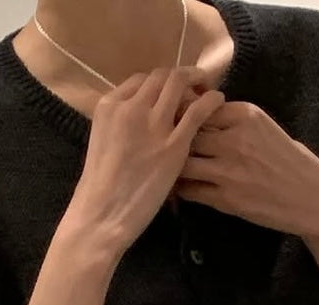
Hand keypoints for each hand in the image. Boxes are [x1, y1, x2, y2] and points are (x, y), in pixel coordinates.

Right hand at [68, 67, 224, 252]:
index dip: (158, 84)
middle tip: (193, 84)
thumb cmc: (100, 190)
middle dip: (179, 77)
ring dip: (195, 81)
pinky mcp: (174, 145)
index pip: (140, 81)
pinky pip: (198, 111)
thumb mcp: (103, 144)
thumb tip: (137, 124)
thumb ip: (121, 127)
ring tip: (206, 88)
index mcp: (109, 106)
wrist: (102, 215)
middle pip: (161, 77)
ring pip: (179, 84)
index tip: (169, 93)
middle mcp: (131, 107)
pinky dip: (210, 101)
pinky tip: (218, 101)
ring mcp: (153, 124)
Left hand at [175, 102, 318, 239]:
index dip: (184, 116)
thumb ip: (233, 121)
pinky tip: (179, 190)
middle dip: (172, 139)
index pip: (200, 107)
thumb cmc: (291, 162)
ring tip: (166, 169)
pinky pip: (191, 190)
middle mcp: (235, 138)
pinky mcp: (228, 198)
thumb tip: (198, 113)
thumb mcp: (265, 127)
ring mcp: (230, 170)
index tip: (176, 123)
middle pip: (186, 131)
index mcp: (246, 114)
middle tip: (161, 147)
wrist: (313, 198)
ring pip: (183, 161)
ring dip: (172, 166)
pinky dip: (181, 190)